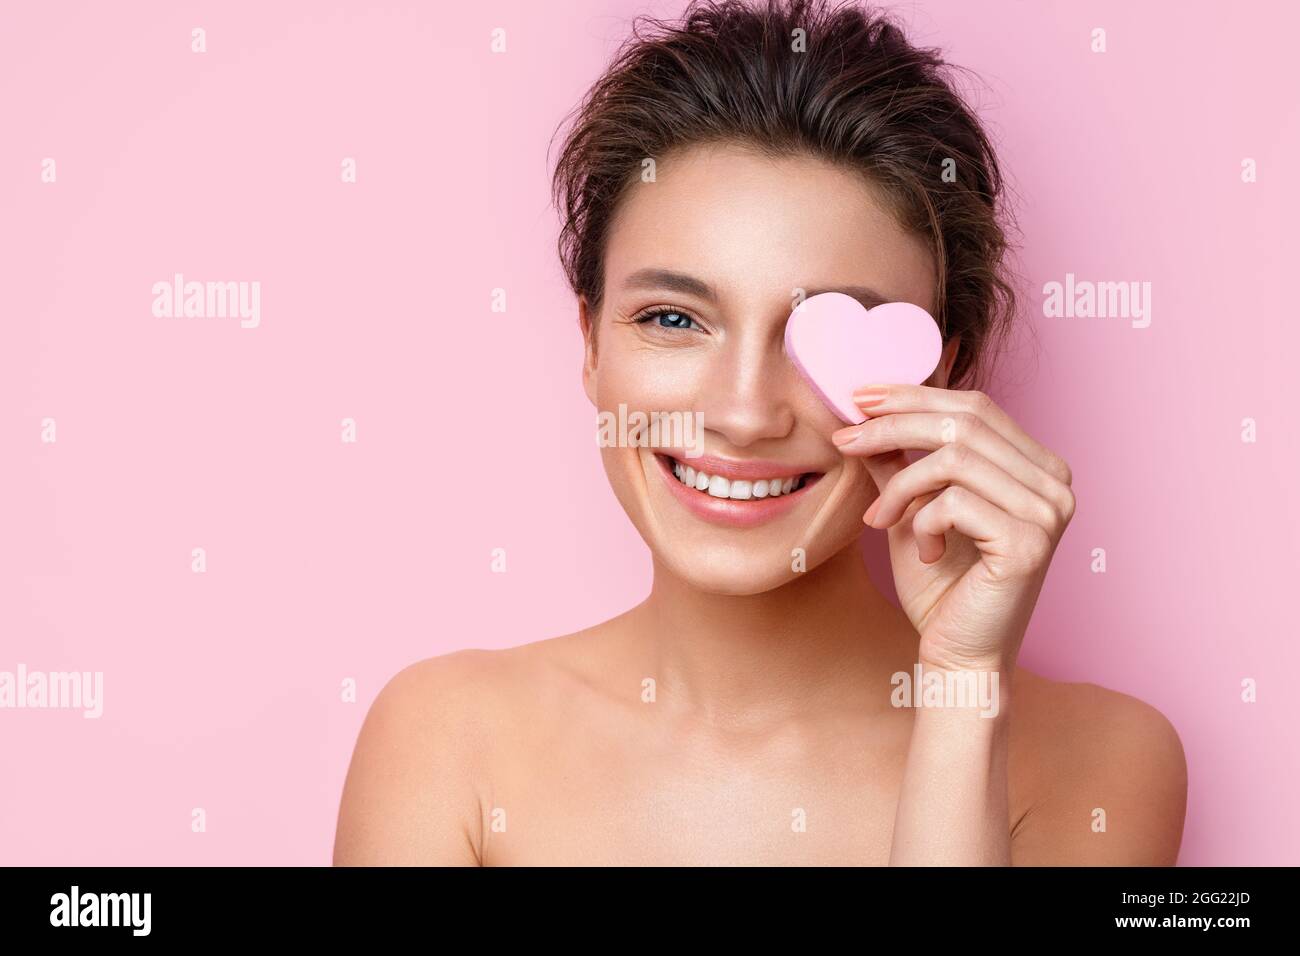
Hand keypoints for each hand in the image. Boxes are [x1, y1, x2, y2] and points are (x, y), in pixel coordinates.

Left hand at [831, 384, 1074, 672]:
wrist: (958, 655)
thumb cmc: (940, 586)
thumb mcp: (912, 509)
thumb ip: (899, 461)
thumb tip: (863, 411)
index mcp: (1037, 467)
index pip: (975, 406)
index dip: (914, 395)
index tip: (860, 398)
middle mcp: (1055, 483)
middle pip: (964, 422)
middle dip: (894, 425)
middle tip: (846, 440)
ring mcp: (1049, 511)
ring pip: (954, 458)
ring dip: (901, 486)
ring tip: (880, 520)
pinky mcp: (1029, 541)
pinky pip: (954, 501)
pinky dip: (922, 521)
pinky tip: (924, 552)